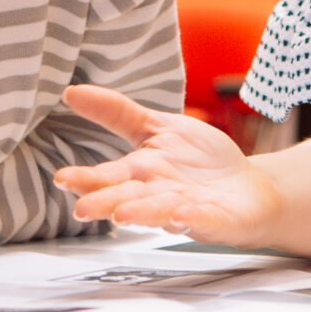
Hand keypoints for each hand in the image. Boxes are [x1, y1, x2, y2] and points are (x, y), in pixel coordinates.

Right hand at [52, 85, 284, 245]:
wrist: (248, 187)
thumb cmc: (200, 161)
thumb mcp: (157, 126)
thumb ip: (116, 112)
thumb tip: (71, 92)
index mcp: (142, 172)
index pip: (109, 175)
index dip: (86, 178)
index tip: (62, 179)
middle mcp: (158, 193)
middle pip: (128, 198)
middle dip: (105, 203)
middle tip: (82, 209)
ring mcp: (186, 209)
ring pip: (159, 212)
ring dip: (141, 213)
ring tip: (121, 215)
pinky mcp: (215, 219)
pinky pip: (202, 220)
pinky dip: (192, 219)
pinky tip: (181, 216)